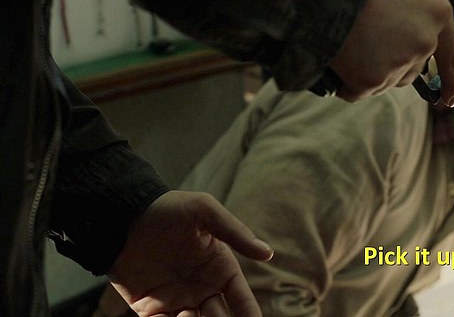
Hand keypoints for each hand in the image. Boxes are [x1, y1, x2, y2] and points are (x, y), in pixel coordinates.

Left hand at [107, 191, 273, 316]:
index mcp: (220, 268)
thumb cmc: (167, 209)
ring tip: (186, 312)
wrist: (123, 217)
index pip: (241, 297)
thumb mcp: (204, 211)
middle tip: (210, 312)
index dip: (248, 312)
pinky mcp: (151, 310)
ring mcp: (177, 300)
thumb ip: (235, 232)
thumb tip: (268, 254)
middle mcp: (202, 288)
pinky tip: (169, 315)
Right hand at [328, 0, 453, 105]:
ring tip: (348, 40)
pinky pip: (355, 89)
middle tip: (366, 42)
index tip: (450, 99)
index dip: (452, 81)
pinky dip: (344, 80)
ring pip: (384, 80)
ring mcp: (399, 63)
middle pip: (411, 69)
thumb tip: (408, 13)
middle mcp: (424, 42)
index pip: (452, 56)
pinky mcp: (371, 80)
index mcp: (437, 13)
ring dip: (367, 70)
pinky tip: (336, 57)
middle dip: (392, 64)